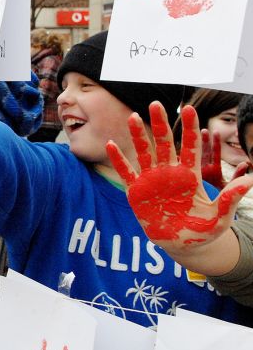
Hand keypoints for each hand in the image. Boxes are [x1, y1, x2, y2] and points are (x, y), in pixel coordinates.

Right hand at [106, 102, 252, 255]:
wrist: (182, 245)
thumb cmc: (203, 231)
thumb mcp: (219, 217)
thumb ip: (230, 199)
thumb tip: (250, 181)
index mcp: (190, 176)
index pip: (190, 147)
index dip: (189, 129)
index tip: (189, 109)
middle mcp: (169, 173)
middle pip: (164, 143)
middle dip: (160, 124)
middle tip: (156, 104)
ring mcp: (151, 181)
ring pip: (143, 153)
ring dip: (137, 136)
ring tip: (132, 117)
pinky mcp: (136, 191)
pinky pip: (125, 172)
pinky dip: (118, 159)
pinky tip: (111, 145)